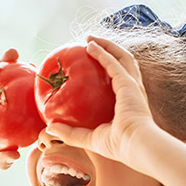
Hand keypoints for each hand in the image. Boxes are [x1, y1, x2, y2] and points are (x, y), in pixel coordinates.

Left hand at [44, 36, 162, 165]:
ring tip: (90, 39)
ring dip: (107, 45)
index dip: (110, 69)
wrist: (135, 146)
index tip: (93, 62)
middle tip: (90, 43)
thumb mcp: (89, 138)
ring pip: (122, 57)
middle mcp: (133, 91)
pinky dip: (103, 52)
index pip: (121, 80)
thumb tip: (50, 128)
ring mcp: (133, 86)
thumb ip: (70, 133)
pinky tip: (90, 46)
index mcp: (128, 103)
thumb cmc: (118, 146)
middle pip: (124, 63)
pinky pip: (113, 63)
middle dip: (109, 50)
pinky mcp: (128, 83)